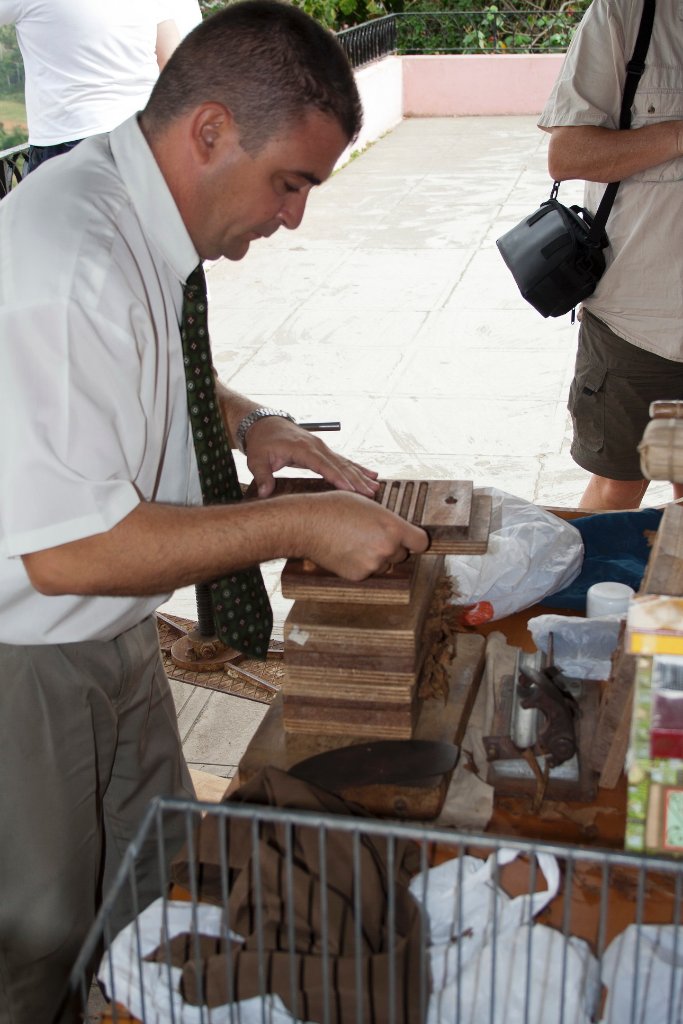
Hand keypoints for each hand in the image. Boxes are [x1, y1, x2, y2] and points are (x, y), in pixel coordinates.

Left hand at [245, 415, 379, 497]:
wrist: (264, 424)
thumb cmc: (261, 442)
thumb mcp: (256, 459)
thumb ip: (262, 476)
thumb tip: (265, 492)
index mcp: (302, 448)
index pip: (322, 465)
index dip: (337, 477)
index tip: (350, 489)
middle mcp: (316, 446)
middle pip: (339, 464)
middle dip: (356, 480)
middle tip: (370, 494)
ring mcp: (322, 447)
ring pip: (345, 462)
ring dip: (361, 475)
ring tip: (375, 487)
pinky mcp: (323, 450)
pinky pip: (343, 460)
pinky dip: (358, 468)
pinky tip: (371, 475)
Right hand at [298, 491, 428, 579]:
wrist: (307, 524)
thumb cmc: (334, 508)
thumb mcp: (368, 504)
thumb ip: (387, 519)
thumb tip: (397, 528)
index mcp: (393, 527)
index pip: (421, 542)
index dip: (416, 541)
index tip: (411, 540)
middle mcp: (387, 548)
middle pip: (402, 555)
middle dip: (391, 547)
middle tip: (372, 536)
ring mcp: (373, 564)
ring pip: (384, 565)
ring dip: (376, 558)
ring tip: (356, 542)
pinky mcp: (358, 575)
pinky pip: (367, 572)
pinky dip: (360, 565)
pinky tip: (346, 551)